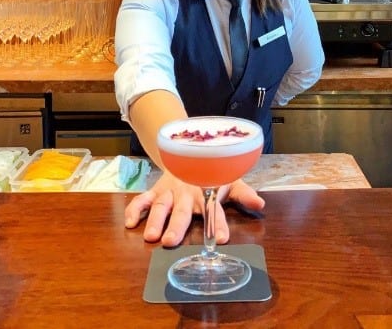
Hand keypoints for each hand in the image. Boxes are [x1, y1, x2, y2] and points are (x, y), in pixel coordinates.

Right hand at [124, 171, 264, 247]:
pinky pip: (142, 199)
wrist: (188, 150)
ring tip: (151, 236)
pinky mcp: (156, 190)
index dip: (218, 223)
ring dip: (155, 220)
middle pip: (182, 211)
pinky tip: (130, 223)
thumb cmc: (211, 172)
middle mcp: (187, 194)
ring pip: (160, 206)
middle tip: (171, 241)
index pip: (214, 209)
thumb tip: (261, 204)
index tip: (221, 239)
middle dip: (177, 226)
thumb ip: (243, 194)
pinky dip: (134, 209)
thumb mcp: (230, 179)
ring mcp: (169, 192)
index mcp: (207, 192)